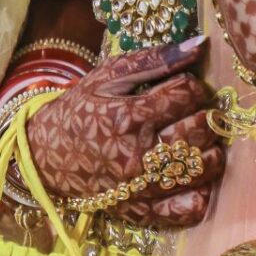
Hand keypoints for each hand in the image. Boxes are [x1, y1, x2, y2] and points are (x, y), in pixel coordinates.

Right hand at [26, 38, 223, 225]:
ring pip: (202, 168)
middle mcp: (139, 155)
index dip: (192, 84)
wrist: (45, 156)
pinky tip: (194, 176)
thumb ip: (152, 59)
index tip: (183, 85)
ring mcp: (142, 188)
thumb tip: (200, 44)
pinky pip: (188, 208)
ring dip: (210, 149)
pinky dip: (201, 192)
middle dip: (206, 114)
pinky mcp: (142, 211)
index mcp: (129, 117)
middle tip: (194, 110)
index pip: (186, 93)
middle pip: (200, 130)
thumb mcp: (106, 77)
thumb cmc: (78, 111)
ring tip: (196, 139)